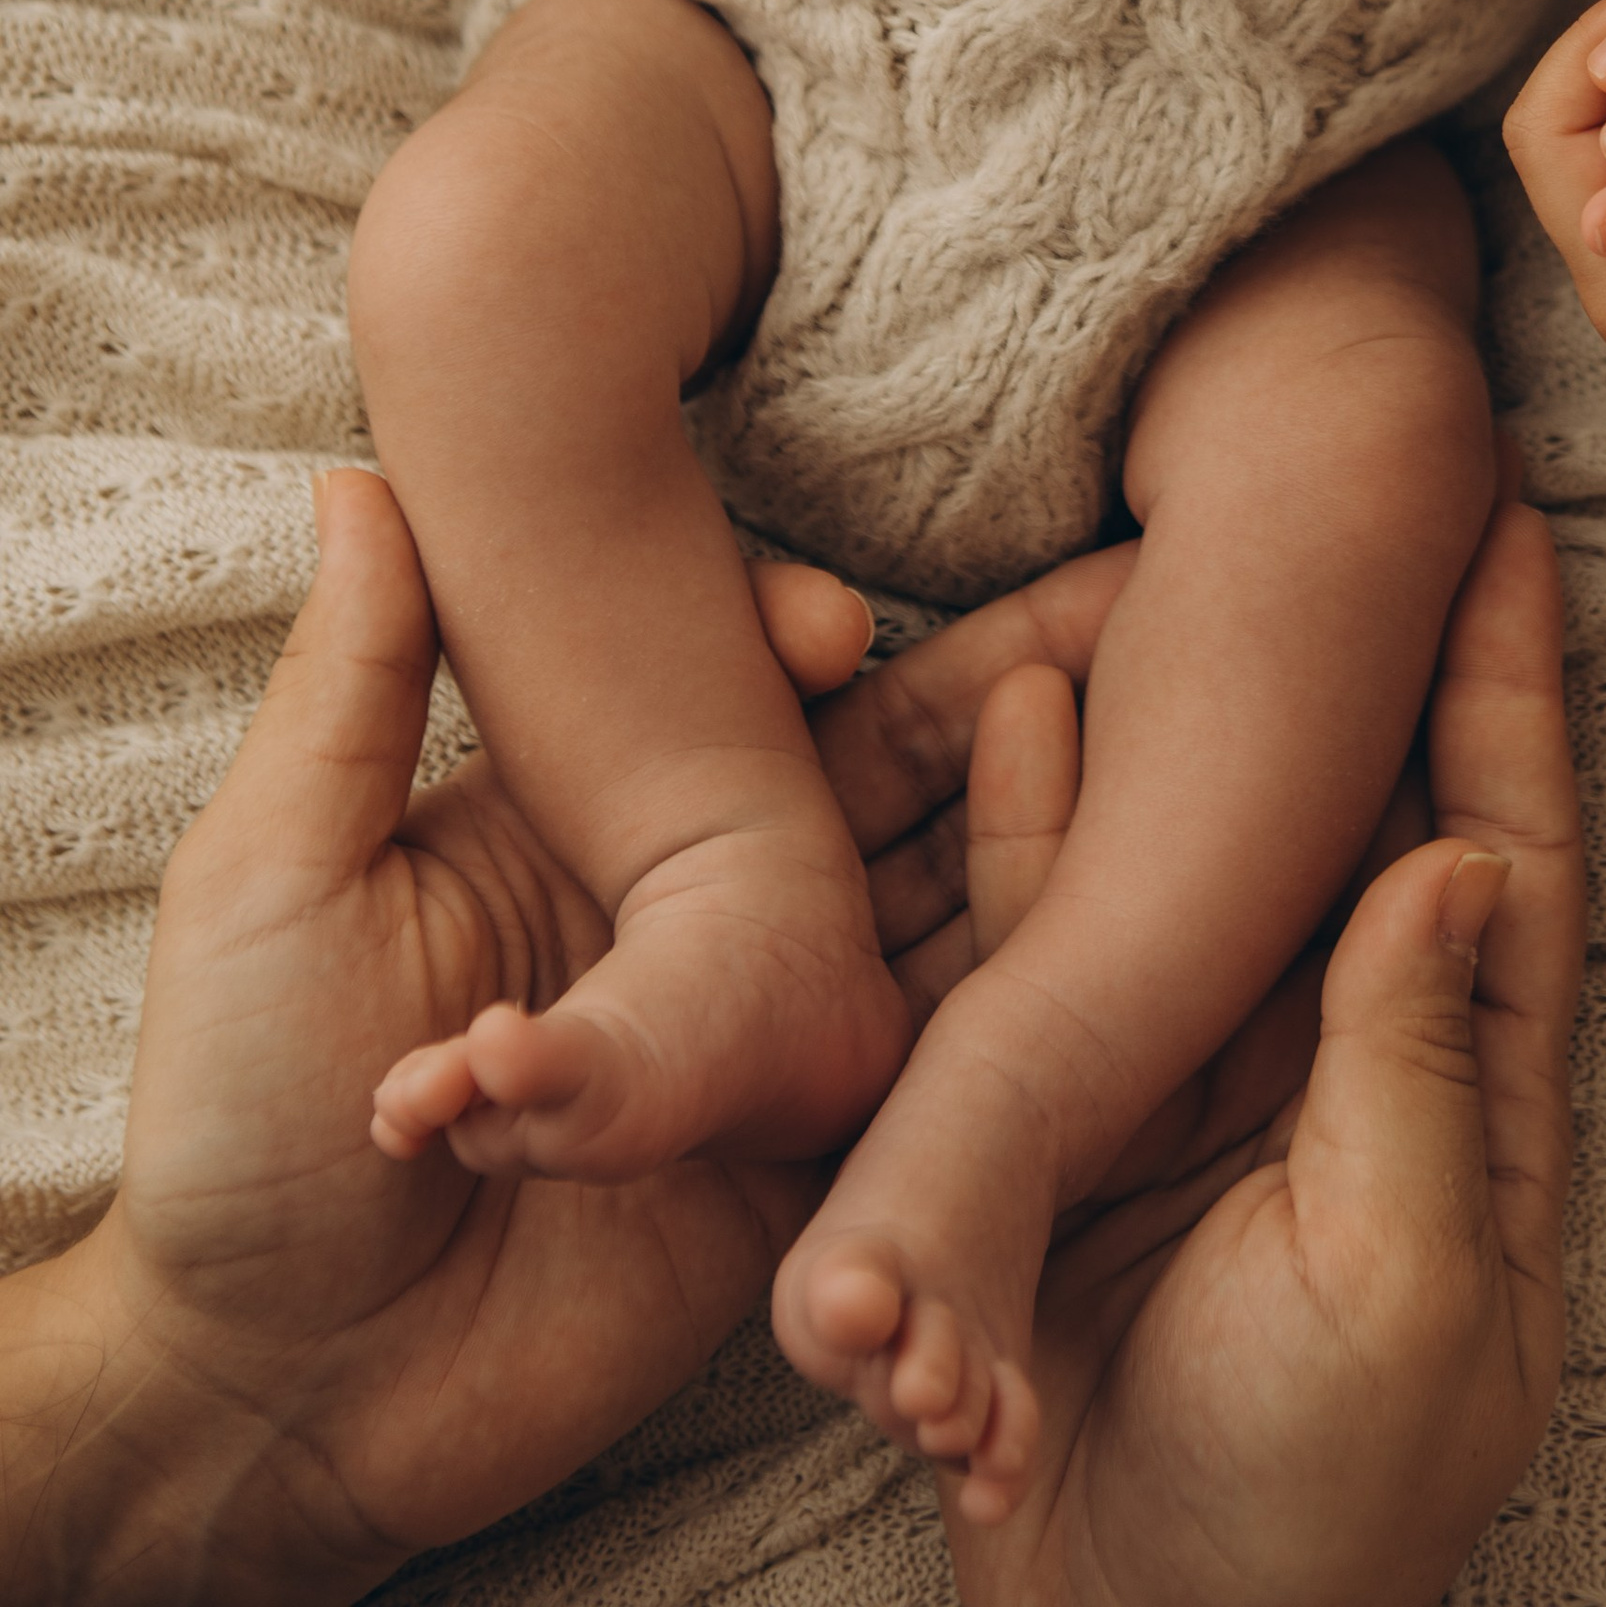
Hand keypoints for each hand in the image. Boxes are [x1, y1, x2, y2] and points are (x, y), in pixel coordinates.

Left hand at [0, 475, 1133, 1605]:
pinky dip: (994, 1015)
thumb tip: (357, 474)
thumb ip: (352, 686)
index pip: (721, 689)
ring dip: (1012, 831)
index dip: (791, 641)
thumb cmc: (236, 1124)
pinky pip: (913, 1075)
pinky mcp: (787, 1163)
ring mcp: (745, 1032)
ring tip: (1106, 764)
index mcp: (572, 814)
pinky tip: (1073, 954)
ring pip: (915, 906)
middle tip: (1082, 625)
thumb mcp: (275, 878)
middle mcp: (678, 904)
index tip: (835, 627)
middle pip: (859, 775)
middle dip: (969, 700)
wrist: (268, 1395)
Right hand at [932, 494, 1581, 1606]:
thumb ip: (1419, 1077)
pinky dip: (1028, 816)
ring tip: (1162, 546)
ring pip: (1189, 836)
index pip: (1499, 841)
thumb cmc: (1311, 1504)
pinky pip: (1042, 925)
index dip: (1504, 684)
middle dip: (1350, 644)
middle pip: (1345, 801)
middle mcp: (1333, 1050)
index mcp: (1463, 1096)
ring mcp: (1196, 1068)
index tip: (1500, 524)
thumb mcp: (1404, 1296)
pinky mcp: (1065, 1107)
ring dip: (1172, 700)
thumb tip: (1461, 857)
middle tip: (1355, 467)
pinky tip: (1015, 692)